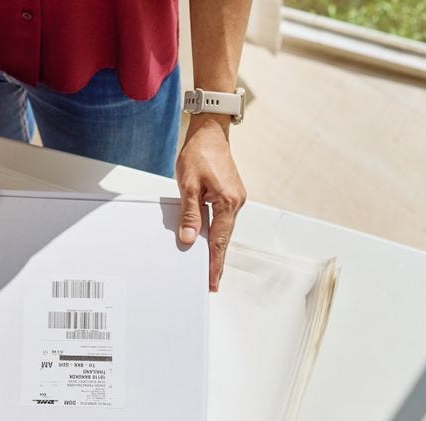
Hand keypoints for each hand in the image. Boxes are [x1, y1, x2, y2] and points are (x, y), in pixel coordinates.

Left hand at [176, 115, 245, 291]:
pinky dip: (217, 235)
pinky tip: (209, 244)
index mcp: (228, 202)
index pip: (219, 241)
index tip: (211, 281)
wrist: (210, 132)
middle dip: (217, 262)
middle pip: (225, 240)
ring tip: (209, 269)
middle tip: (211, 283)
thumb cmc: (199, 153)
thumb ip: (190, 214)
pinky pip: (223, 221)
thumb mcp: (188, 185)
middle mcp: (236, 203)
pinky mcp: (230, 195)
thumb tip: (189, 239)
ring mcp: (235, 199)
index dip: (214, 263)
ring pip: (224, 231)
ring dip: (216, 250)